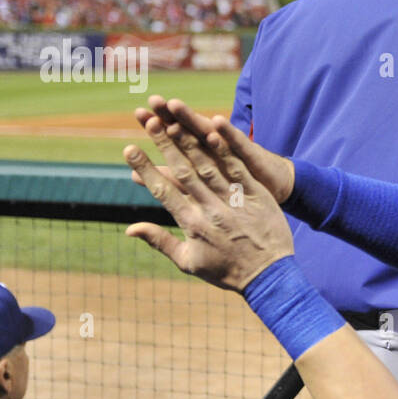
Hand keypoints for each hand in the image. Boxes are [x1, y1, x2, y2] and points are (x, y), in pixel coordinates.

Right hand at [124, 112, 293, 291]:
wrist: (269, 276)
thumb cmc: (226, 271)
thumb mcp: (189, 261)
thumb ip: (159, 241)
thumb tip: (129, 229)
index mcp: (192, 225)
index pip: (163, 192)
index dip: (146, 170)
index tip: (129, 149)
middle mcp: (211, 210)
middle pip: (184, 172)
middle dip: (165, 145)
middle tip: (150, 122)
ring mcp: (235, 202)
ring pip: (209, 167)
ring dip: (190, 143)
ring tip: (175, 121)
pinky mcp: (257, 196)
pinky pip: (239, 170)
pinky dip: (225, 151)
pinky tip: (213, 132)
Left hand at [133, 94, 295, 203]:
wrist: (273, 188)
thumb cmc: (233, 188)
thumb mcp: (198, 187)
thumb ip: (169, 180)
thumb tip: (134, 176)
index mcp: (198, 154)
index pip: (174, 136)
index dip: (158, 125)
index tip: (139, 114)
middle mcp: (213, 147)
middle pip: (188, 129)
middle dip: (172, 115)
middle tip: (154, 100)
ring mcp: (232, 150)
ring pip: (209, 133)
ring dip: (193, 119)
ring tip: (175, 105)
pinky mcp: (251, 156)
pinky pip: (239, 144)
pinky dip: (228, 134)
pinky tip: (217, 122)